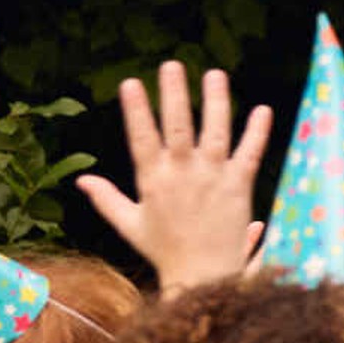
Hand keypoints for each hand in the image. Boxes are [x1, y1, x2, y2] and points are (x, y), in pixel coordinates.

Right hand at [76, 62, 269, 292]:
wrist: (204, 277)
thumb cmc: (166, 251)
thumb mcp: (131, 224)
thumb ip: (107, 199)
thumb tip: (81, 180)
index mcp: (153, 180)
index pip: (142, 138)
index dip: (137, 110)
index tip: (130, 82)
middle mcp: (183, 175)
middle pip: (179, 127)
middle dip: (175, 95)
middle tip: (172, 65)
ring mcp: (213, 179)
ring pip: (216, 133)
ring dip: (217, 102)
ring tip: (215, 75)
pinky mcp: (239, 187)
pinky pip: (250, 154)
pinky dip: (257, 132)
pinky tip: (262, 109)